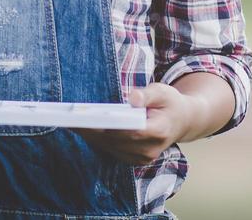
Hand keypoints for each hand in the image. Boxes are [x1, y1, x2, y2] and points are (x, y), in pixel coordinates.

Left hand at [73, 83, 193, 165]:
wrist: (181, 122)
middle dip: (93, 129)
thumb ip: (148, 94)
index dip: (110, 125)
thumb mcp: (163, 91)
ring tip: (70, 121)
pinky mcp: (132, 160)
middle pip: (115, 140)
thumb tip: (132, 98)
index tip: (91, 117)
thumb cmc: (170, 103)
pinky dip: (96, 139)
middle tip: (71, 117)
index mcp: (159, 131)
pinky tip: (82, 128)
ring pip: (109, 147)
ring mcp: (141, 158)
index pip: (131, 131)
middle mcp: (149, 150)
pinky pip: (110, 150)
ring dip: (90, 135)